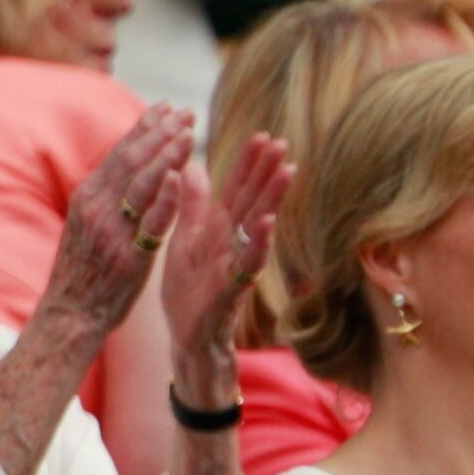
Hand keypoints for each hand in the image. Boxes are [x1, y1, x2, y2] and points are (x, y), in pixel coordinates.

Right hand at [40, 103, 195, 341]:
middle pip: (132, 160)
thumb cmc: (82, 273)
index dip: (144, 128)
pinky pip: (151, 222)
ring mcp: (111, 231)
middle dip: (160, 132)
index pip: (119, 153)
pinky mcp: (128, 255)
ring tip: (190, 132)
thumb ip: (105, 197)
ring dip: (167, 154)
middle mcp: (95, 207)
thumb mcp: (86, 226)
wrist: (69, 316)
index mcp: (86, 198)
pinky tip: (181, 176)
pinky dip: (166, 196)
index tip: (166, 107)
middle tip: (186, 111)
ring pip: (142, 183)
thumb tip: (124, 168)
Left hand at [160, 129, 292, 370]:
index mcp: (217, 230)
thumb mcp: (186, 240)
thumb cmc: (189, 290)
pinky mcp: (232, 289)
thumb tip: (191, 166)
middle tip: (283, 142)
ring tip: (287, 171)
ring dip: (272, 199)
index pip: (236, 190)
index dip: (249, 164)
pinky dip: (258, 243)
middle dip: (267, 172)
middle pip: (252, 202)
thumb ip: (193, 206)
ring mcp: (235, 265)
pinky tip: (267, 222)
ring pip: (256, 227)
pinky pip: (247, 263)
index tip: (263, 135)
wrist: (186, 338)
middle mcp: (231, 243)